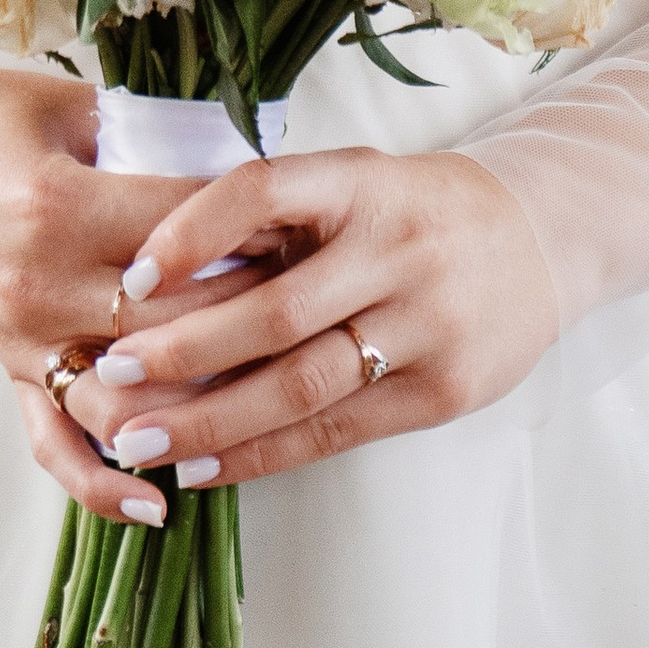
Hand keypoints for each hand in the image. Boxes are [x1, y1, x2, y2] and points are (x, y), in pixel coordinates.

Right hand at [0, 57, 275, 528]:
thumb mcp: (61, 105)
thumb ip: (143, 140)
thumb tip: (232, 170)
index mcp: (59, 207)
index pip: (184, 231)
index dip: (251, 224)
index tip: (303, 222)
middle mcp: (41, 286)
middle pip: (174, 323)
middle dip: (251, 315)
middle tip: (310, 302)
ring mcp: (22, 337)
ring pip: (129, 399)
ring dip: (198, 406)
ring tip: (263, 395)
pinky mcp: (6, 365)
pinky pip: (54, 443)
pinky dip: (103, 485)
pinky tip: (159, 504)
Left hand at [56, 144, 559, 491]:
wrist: (540, 236)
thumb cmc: (414, 208)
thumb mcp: (354, 180)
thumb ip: (276, 216)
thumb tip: (155, 269)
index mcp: (361, 180)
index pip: (263, 190)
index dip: (192, 232)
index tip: (130, 276)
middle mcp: (395, 248)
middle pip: (276, 309)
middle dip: (184, 350)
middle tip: (108, 376)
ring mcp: (425, 325)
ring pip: (301, 385)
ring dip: (211, 420)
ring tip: (137, 442)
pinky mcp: (441, 392)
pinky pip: (336, 431)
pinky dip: (263, 453)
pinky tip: (205, 467)